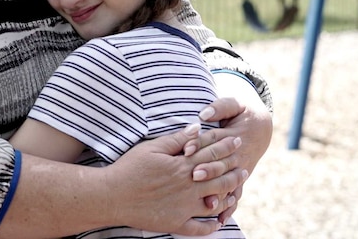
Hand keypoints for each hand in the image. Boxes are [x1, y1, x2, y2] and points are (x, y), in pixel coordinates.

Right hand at [103, 124, 248, 234]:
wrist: (112, 195)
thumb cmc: (129, 168)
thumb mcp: (151, 148)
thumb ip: (176, 139)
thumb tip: (196, 128)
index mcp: (181, 166)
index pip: (209, 154)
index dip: (224, 146)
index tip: (235, 141)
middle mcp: (187, 187)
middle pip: (218, 177)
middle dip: (233, 169)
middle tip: (244, 165)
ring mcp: (183, 207)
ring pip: (214, 201)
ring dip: (228, 195)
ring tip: (237, 190)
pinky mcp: (176, 224)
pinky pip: (200, 228)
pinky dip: (212, 225)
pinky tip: (219, 221)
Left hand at [191, 75, 273, 221]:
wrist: (260, 127)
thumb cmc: (242, 113)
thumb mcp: (235, 104)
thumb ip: (220, 107)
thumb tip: (204, 113)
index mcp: (233, 135)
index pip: (214, 140)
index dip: (201, 143)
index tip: (187, 148)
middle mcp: (237, 154)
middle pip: (220, 163)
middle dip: (208, 169)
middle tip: (193, 174)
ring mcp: (240, 168)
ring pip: (228, 182)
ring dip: (218, 192)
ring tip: (208, 202)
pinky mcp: (240, 178)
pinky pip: (236, 194)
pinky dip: (229, 207)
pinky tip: (220, 219)